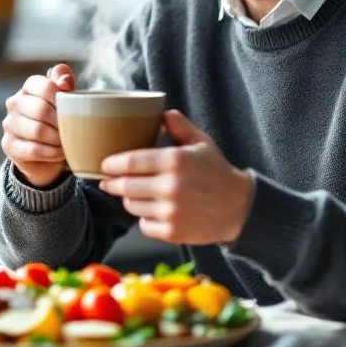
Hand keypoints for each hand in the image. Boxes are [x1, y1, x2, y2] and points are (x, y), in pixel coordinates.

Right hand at [1, 64, 74, 186]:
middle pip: (40, 109)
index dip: (61, 98)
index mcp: (29, 87)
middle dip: (60, 122)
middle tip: (72, 130)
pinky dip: (51, 152)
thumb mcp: (66, 100)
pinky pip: (33, 149)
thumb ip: (66, 84)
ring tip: (67, 142)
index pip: (44, 86)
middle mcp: (14, 103)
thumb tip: (65, 80)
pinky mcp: (8, 145)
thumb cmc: (58, 120)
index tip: (73, 109)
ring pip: (37, 130)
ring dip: (57, 139)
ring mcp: (9, 124)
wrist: (48, 152)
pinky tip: (59, 152)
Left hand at [98, 110, 253, 244]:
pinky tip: (155, 211)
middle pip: (125, 186)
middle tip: (109, 181)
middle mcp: (171, 187)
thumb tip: (160, 113)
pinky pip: (144, 226)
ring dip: (130, 200)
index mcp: (175, 160)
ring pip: (132, 207)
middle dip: (113, 183)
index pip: (130, 162)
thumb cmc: (217, 173)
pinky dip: (145, 219)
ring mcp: (171, 212)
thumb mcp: (201, 143)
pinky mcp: (173, 232)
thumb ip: (179, 126)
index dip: (112, 164)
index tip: (105, 164)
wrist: (240, 208)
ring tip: (137, 194)